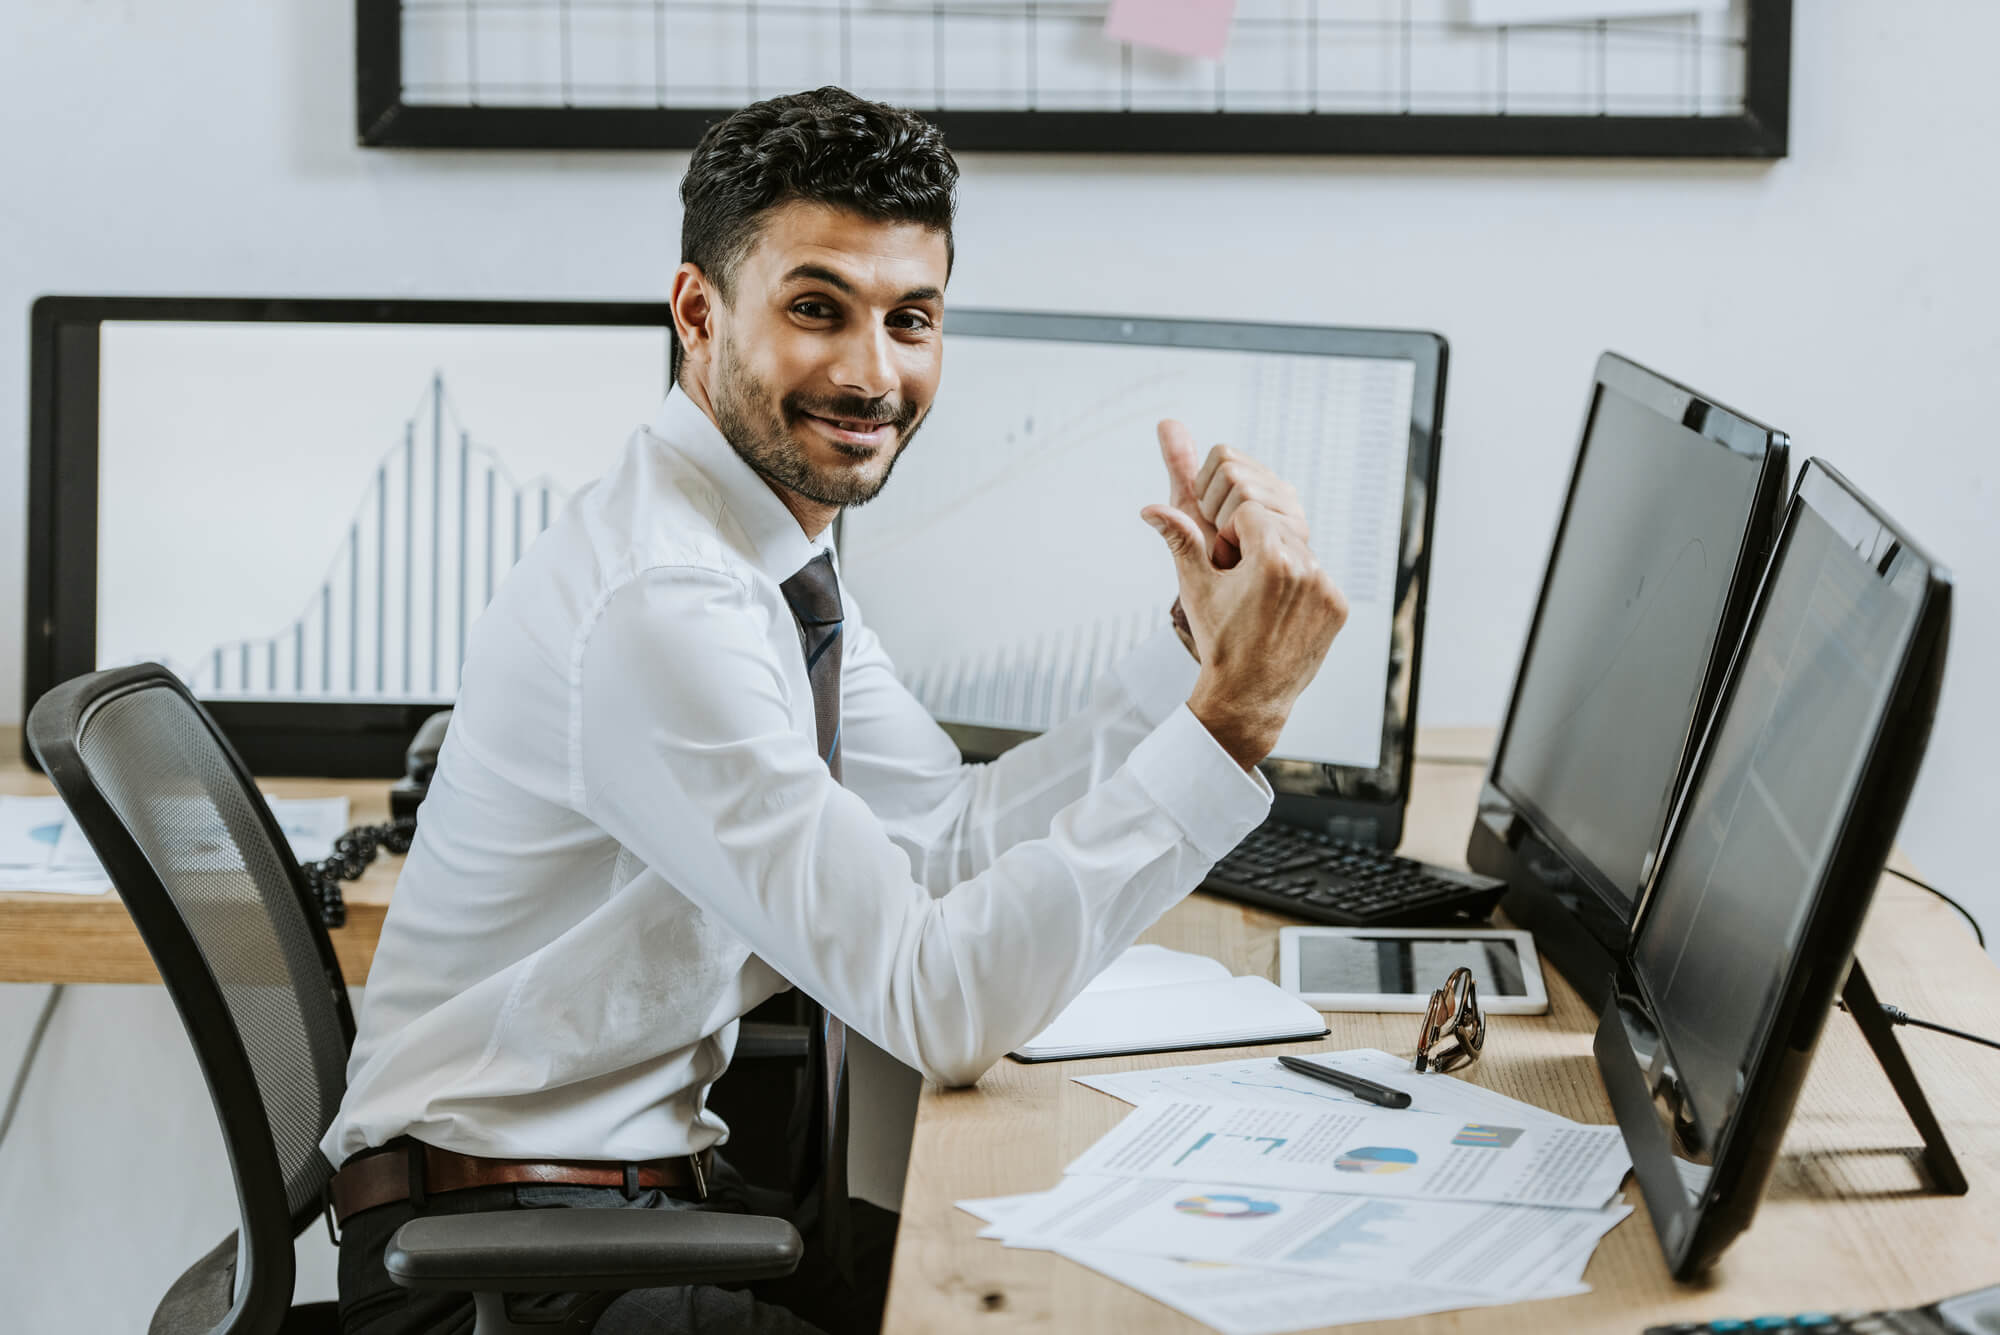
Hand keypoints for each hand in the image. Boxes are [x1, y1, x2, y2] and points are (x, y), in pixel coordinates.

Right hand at [1142, 424, 1347, 769]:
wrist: (1247, 696)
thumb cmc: (1218, 642)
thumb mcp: (1196, 587)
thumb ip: (1180, 539)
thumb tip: (1151, 509)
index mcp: (1271, 557)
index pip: (1248, 512)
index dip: (1230, 536)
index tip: (1226, 566)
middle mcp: (1306, 568)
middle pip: (1276, 528)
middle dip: (1255, 546)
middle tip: (1241, 583)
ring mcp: (1326, 589)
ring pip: (1299, 550)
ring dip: (1279, 564)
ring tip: (1259, 600)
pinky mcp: (1337, 607)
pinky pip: (1318, 578)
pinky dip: (1300, 588)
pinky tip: (1279, 613)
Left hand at [1155, 421, 1309, 569]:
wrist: (1225, 604)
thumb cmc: (1208, 557)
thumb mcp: (1190, 508)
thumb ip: (1180, 465)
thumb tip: (1166, 421)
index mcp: (1261, 478)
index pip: (1222, 455)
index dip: (1204, 487)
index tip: (1210, 516)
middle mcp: (1283, 493)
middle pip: (1232, 472)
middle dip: (1215, 508)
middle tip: (1223, 538)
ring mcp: (1295, 515)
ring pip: (1244, 492)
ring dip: (1227, 529)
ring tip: (1237, 553)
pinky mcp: (1300, 539)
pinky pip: (1255, 521)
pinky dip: (1238, 543)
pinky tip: (1245, 562)